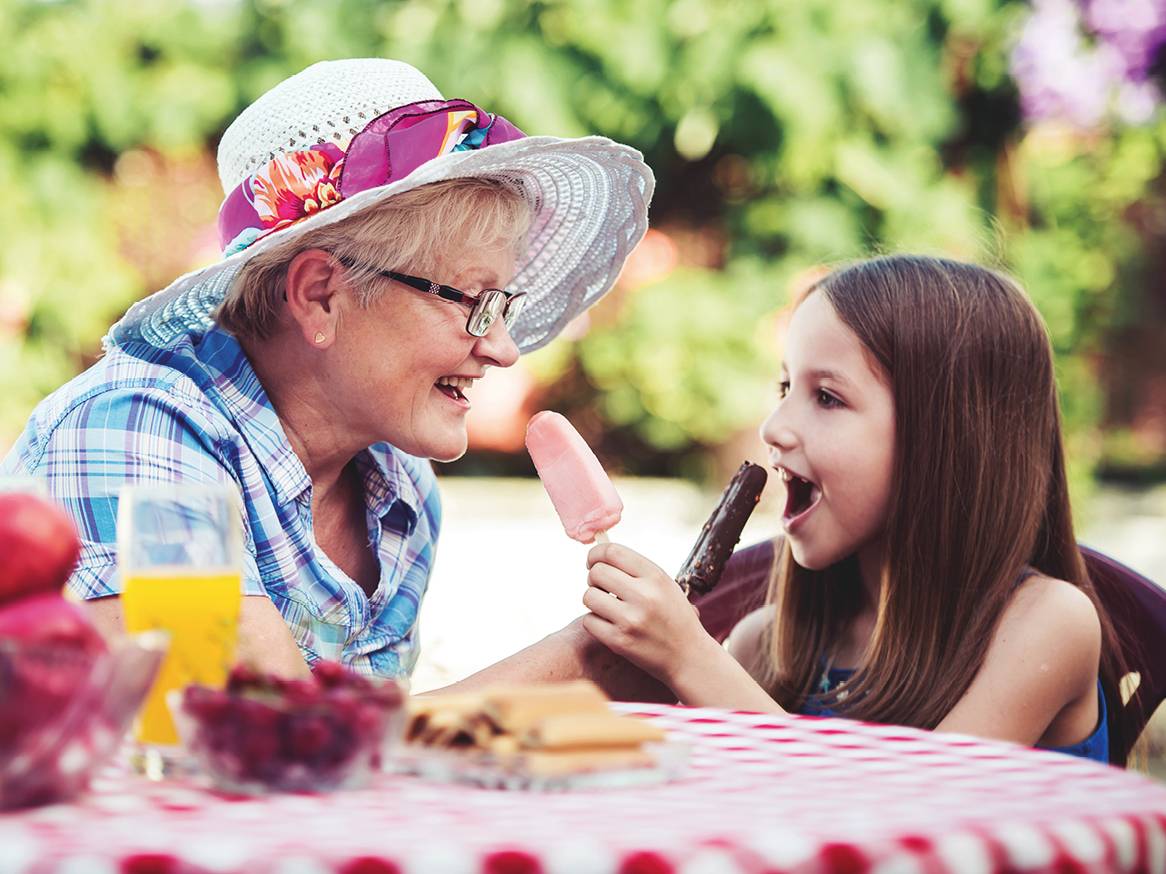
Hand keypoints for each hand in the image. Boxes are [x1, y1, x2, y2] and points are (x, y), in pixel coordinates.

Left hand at [581, 542, 715, 686]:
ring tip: (608, 607)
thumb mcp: (666, 586)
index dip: (596, 554)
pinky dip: (595, 622)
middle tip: (602, 587)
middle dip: (594, 578)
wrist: (689, 657)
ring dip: (594, 601)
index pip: (612, 551)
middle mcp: (644, 595)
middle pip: (597, 572)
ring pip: (589, 596)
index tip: (593, 562)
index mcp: (656, 577)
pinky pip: (589, 621)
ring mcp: (631, 619)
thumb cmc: (674, 618)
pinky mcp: (619, 641)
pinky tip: (610, 625)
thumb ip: (637, 570)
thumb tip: (599, 555)